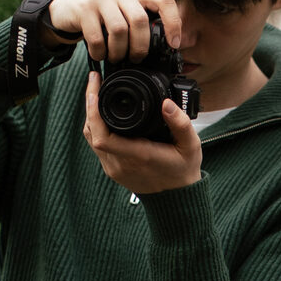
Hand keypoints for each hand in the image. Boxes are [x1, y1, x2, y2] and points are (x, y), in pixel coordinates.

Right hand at [49, 0, 181, 61]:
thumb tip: (167, 48)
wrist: (64, 10)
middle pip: (140, 21)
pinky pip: (97, 38)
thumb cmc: (101, 17)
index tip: (173, 44)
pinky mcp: (84, 8)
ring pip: (119, 30)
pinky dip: (100, 53)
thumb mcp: (124, 14)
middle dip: (140, 46)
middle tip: (135, 59)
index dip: (173, 24)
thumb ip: (142, 24)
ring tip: (116, 58)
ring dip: (119, 51)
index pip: (165, 1)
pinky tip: (99, 55)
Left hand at [84, 70, 201, 194]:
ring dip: (90, 114)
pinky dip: (95, 126)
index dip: (93, 111)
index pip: (103, 135)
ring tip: (96, 92)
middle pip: (92, 132)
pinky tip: (100, 112)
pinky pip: (96, 144)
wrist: (176, 198)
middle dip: (89, 104)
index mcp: (139, 156)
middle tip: (95, 81)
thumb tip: (167, 103)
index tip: (96, 89)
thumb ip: (181, 124)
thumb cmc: (183, 170)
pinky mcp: (111, 169)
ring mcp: (113, 167)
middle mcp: (121, 163)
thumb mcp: (191, 146)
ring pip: (91, 137)